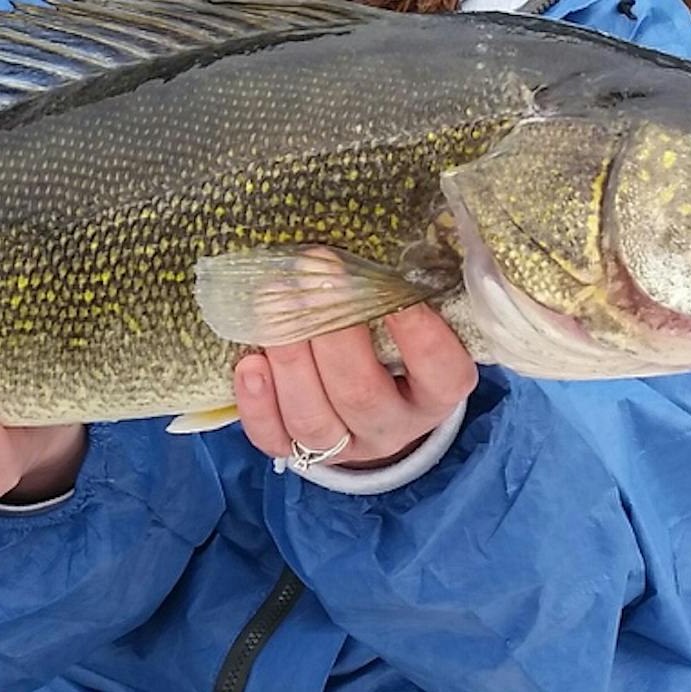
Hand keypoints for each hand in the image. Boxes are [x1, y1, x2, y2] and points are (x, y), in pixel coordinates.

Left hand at [233, 303, 476, 470]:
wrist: (369, 408)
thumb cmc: (392, 345)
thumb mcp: (411, 323)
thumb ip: (398, 293)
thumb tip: (368, 240)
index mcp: (434, 394)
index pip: (441, 372)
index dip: (421, 335)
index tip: (395, 292)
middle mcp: (391, 426)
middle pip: (362, 394)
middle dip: (333, 335)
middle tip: (313, 281)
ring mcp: (344, 444)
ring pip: (313, 419)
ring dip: (289, 361)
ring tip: (272, 310)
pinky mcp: (297, 450)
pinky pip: (274, 438)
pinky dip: (257, 403)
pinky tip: (249, 363)